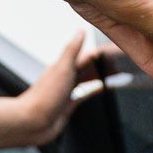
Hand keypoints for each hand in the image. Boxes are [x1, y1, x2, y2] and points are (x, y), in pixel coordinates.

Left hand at [14, 31, 107, 145]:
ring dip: (99, 75)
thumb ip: (72, 50)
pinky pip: (84, 95)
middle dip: (103, 64)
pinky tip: (101, 89)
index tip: (115, 49)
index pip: (86, 55)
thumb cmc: (44, 97)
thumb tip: (80, 30)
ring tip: (115, 72)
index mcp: (64, 66)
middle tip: (121, 61)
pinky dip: (93, 90)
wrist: (32, 121)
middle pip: (88, 67)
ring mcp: (66, 91)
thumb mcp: (62, 69)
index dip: (101, 53)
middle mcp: (65, 77)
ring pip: (86, 79)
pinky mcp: (68, 105)